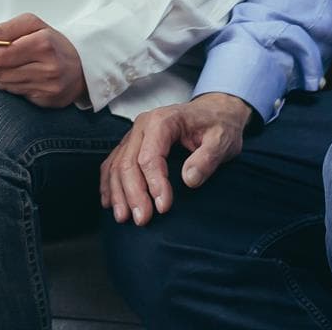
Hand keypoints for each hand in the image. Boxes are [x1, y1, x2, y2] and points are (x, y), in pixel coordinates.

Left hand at [0, 12, 85, 108]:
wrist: (82, 66)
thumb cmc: (53, 43)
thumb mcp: (35, 24)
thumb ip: (8, 27)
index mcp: (44, 45)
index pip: (2, 55)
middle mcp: (47, 68)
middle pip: (0, 72)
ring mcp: (47, 88)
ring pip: (4, 84)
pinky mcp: (45, 101)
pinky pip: (13, 93)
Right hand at [99, 93, 252, 225]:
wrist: (214, 112)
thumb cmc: (218, 127)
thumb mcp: (222, 141)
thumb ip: (207, 159)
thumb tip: (189, 179)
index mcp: (163, 121)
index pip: (150, 157)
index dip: (154, 184)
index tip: (163, 207)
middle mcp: (143, 125)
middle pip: (129, 162)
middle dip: (133, 194)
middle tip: (142, 220)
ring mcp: (135, 134)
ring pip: (117, 165)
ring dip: (118, 193)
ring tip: (123, 218)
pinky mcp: (132, 143)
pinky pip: (113, 163)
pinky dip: (109, 183)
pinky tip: (109, 202)